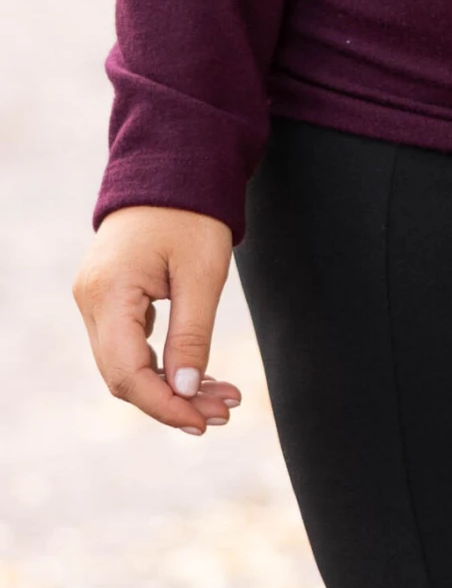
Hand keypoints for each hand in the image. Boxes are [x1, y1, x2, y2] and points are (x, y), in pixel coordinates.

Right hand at [74, 205, 239, 435]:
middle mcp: (90, 300)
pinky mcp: (109, 298)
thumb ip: (192, 335)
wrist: (172, 165)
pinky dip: (163, 364)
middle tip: (224, 412)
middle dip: (172, 401)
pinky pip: (129, 345)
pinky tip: (200, 375)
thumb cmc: (192, 213)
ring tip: (223, 397)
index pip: (127, 373)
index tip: (204, 422)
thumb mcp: (203, 274)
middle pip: (123, 376)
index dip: (164, 405)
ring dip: (171, 386)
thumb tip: (185, 392)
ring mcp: (95, 299)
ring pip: (126, 364)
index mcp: (108, 293)